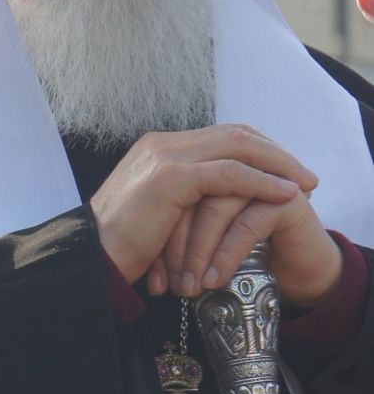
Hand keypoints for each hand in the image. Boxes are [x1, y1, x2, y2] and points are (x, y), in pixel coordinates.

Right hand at [91, 125, 339, 306]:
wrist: (89, 260)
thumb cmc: (119, 249)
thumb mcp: (156, 214)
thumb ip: (183, 201)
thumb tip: (215, 208)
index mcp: (158, 149)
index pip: (221, 136)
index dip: (258, 151)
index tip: (285, 173)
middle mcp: (162, 144)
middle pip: (235, 134)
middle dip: (276, 153)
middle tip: (306, 176)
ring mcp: (165, 157)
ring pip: (238, 146)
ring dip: (279, 165)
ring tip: (306, 185)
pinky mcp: (171, 178)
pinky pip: (230, 174)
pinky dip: (262, 182)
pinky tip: (286, 194)